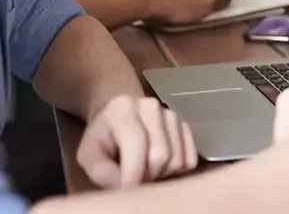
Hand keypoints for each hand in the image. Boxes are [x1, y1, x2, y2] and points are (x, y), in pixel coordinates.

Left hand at [76, 96, 196, 188]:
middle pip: (161, 154)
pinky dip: (176, 169)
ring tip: (145, 169)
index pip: (136, 144)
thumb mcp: (88, 152)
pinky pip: (190, 158)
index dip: (132, 174)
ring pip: (177, 159)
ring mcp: (172, 114)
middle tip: (133, 178)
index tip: (126, 192)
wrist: (118, 114)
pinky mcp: (185, 125)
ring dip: (161, 173)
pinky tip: (160, 165)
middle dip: (147, 175)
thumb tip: (121, 184)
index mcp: (124, 109)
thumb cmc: (103, 136)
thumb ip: (99, 169)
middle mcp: (152, 106)